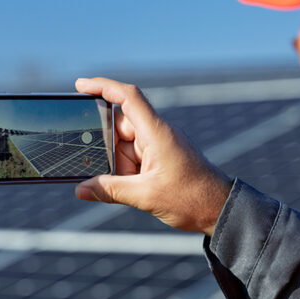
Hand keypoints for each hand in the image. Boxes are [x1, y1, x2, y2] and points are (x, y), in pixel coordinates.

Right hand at [74, 77, 230, 235]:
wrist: (219, 209)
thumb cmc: (192, 198)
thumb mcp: (146, 196)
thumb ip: (111, 191)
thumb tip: (81, 189)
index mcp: (156, 133)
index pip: (128, 97)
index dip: (103, 87)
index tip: (80, 86)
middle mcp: (157, 134)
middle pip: (119, 127)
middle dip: (104, 148)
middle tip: (93, 166)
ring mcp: (159, 147)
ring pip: (123, 147)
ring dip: (117, 167)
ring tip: (125, 187)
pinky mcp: (160, 160)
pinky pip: (133, 159)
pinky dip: (125, 173)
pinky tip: (124, 188)